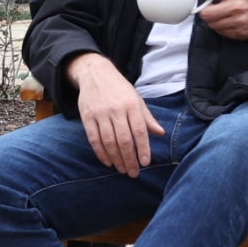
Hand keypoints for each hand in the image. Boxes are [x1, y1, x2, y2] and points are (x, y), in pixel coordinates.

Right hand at [68, 53, 164, 175]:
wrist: (95, 73)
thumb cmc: (119, 89)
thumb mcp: (136, 99)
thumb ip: (147, 118)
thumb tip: (160, 133)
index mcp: (131, 105)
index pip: (139, 131)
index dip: (143, 148)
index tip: (145, 163)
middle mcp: (116, 110)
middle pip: (124, 140)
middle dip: (129, 159)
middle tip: (133, 173)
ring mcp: (100, 114)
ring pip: (109, 142)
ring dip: (116, 159)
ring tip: (122, 170)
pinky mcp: (87, 117)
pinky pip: (94, 139)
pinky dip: (101, 153)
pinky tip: (107, 162)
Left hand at [197, 0, 247, 40]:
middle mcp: (236, 6)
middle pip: (206, 13)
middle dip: (206, 9)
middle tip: (212, 6)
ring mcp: (238, 21)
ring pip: (212, 24)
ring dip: (214, 19)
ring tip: (221, 13)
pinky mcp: (240, 33)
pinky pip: (220, 32)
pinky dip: (221, 27)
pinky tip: (227, 20)